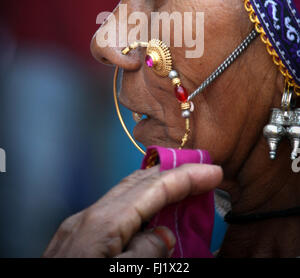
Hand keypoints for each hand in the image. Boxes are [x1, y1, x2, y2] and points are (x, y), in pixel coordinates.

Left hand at [43, 163, 222, 257]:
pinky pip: (114, 208)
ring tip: (182, 188)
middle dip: (173, 173)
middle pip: (139, 181)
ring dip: (156, 186)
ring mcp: (79, 224)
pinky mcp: (75, 236)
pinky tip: (148, 214)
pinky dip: (138, 204)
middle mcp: (89, 216)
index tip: (212, 172)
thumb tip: (164, 234)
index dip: (186, 177)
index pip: (154, 188)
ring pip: (125, 192)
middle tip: (201, 173)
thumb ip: (146, 254)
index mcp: (103, 223)